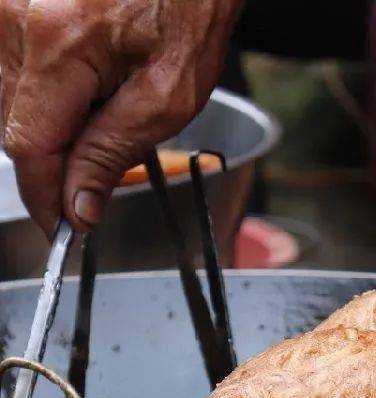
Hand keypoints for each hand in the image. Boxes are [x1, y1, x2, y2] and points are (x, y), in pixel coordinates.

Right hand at [0, 0, 242, 236]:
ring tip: (102, 101)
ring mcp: (8, 6)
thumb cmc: (186, 13)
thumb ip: (112, 154)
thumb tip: (76, 207)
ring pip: (10, 105)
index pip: (29, 149)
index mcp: (58, 44)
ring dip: (50, 123)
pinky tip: (82, 82)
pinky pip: (11, 73)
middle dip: (57, 158)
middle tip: (105, 153)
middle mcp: (17, 18)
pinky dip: (43, 94)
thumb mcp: (166, 98)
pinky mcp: (9, 7)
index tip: (65, 227)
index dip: (45, 199)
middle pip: (16, 129)